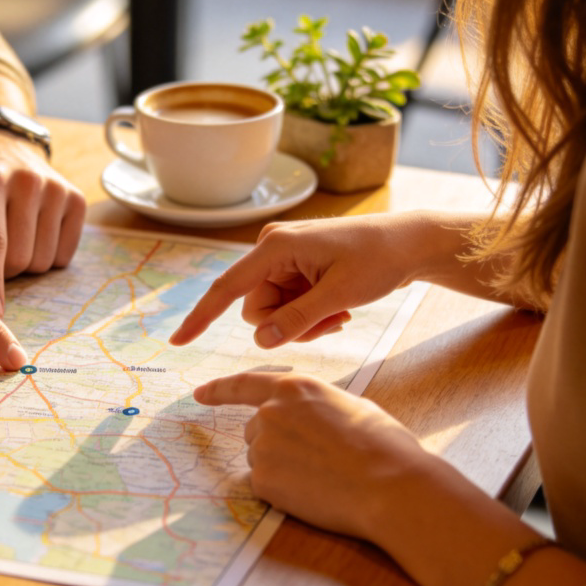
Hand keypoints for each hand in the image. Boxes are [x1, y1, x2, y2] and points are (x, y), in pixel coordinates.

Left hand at [0, 132, 85, 316]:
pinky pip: (64, 256)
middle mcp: (27, 181)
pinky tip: (33, 234)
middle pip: (20, 259)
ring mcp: (56, 189)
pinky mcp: (76, 200)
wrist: (1, 149)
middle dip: (2, 271)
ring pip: (43, 261)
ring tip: (11, 239)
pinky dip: (46, 256)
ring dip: (24, 265)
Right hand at [171, 215, 424, 348]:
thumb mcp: (339, 296)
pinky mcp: (292, 270)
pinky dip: (308, 316)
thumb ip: (298, 320)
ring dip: (302, 324)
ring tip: (337, 315)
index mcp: (275, 246)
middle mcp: (270, 249)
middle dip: (287, 326)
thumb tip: (262, 341)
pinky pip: (285, 308)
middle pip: (255, 310)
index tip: (177, 341)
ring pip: (271, 314)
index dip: (201, 317)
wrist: (408, 244)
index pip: (227, 288)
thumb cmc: (378, 260)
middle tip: (330, 323)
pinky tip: (336, 309)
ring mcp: (281, 260)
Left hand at [195, 370, 429, 541]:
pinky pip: (267, 485)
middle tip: (318, 460)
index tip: (200, 394)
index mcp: (294, 388)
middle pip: (256, 430)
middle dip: (278, 444)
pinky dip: (285, 491)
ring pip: (262, 459)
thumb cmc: (383, 446)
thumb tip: (308, 417)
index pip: (244, 384)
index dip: (220, 389)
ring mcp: (262, 446)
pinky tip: (315, 492)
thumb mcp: (351, 406)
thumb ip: (316, 406)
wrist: (391, 486)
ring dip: (283, 468)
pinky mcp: (262, 480)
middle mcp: (270, 413)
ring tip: (324, 476)